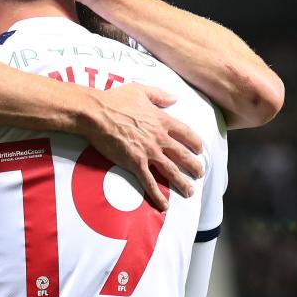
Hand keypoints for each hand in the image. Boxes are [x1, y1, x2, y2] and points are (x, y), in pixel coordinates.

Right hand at [81, 83, 203, 210]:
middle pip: (183, 155)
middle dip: (194, 166)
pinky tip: (164, 205)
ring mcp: (148, 152)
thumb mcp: (140, 90)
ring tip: (190, 192)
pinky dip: (158, 195)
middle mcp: (159, 138)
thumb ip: (159, 95)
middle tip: (200, 174)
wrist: (96, 113)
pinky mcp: (135, 163)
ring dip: (182, 183)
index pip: (186, 133)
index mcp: (162, 120)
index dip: (195, 143)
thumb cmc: (115, 100)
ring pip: (171, 171)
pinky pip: (150, 182)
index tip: (199, 150)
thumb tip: (174, 98)